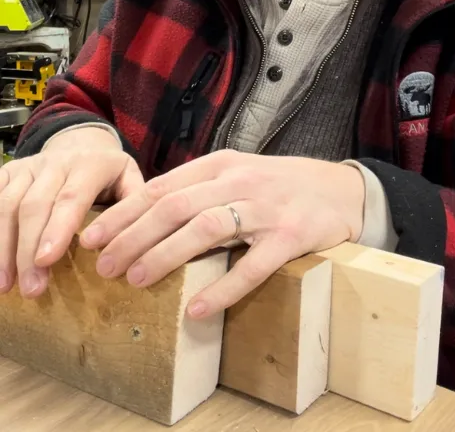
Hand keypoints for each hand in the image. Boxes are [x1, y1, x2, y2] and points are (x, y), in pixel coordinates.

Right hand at [0, 126, 143, 298]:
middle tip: (32, 289)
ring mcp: (28, 166)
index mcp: (89, 165)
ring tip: (5, 284)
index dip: (58, 228)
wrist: (81, 144)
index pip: (71, 197)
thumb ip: (134, 206)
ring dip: (3, 246)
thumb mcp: (129, 180)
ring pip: (7, 204)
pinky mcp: (8, 172)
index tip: (47, 261)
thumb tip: (131, 244)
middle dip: (28, 249)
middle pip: (35, 205)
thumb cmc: (108, 175)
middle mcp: (54, 163)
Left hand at [80, 151, 364, 317]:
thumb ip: (199, 188)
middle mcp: (240, 181)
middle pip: (175, 207)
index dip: (124, 213)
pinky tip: (198, 309)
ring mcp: (266, 208)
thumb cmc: (281, 185)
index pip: (162, 187)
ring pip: (205, 229)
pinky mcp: (291, 236)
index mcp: (221, 165)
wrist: (342, 189)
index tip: (93, 238)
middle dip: (133, 237)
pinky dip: (222, 288)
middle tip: (105, 266)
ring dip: (165, 256)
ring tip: (136, 280)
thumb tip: (145, 215)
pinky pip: (252, 265)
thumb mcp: (238, 173)